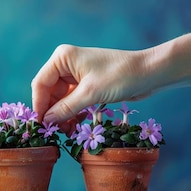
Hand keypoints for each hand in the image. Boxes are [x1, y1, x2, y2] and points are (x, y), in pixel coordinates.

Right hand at [31, 44, 152, 133]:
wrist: (151, 73)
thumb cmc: (121, 76)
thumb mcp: (90, 94)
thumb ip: (65, 108)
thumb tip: (46, 121)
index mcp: (62, 58)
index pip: (41, 83)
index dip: (39, 105)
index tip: (40, 124)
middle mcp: (66, 65)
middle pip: (49, 92)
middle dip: (52, 112)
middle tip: (54, 131)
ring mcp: (76, 75)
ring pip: (60, 99)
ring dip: (62, 115)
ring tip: (66, 131)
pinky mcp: (86, 85)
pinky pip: (72, 101)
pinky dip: (72, 113)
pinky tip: (74, 126)